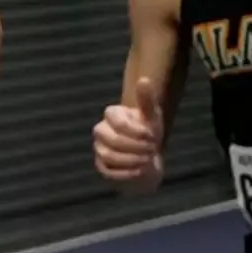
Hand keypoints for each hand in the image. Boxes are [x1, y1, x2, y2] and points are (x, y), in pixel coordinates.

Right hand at [92, 77, 164, 191]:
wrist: (146, 155)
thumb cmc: (148, 132)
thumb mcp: (152, 117)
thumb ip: (147, 100)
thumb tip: (144, 79)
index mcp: (112, 114)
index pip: (118, 122)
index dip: (137, 131)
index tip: (152, 136)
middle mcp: (101, 130)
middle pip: (112, 140)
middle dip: (136, 147)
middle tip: (152, 150)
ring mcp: (99, 148)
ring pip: (109, 155)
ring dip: (132, 160)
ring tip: (147, 160)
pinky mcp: (101, 165)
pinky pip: (108, 171)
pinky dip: (126, 173)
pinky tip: (140, 171)